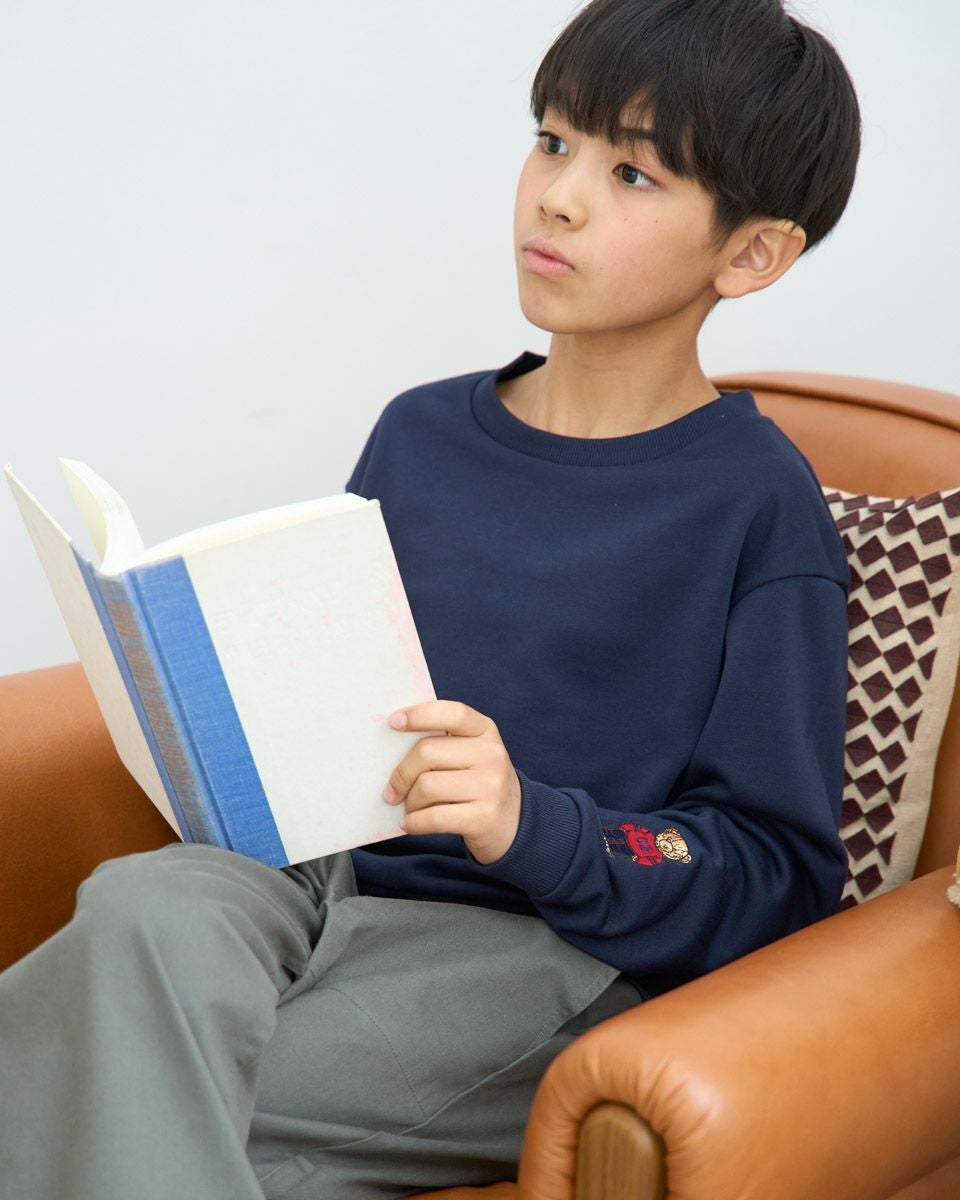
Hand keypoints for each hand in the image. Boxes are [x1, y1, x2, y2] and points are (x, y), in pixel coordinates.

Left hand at [382, 700, 521, 864]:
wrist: (515, 822)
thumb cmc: (478, 783)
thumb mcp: (471, 754)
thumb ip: (442, 742)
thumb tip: (391, 746)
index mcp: (485, 731)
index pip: (453, 713)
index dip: (420, 715)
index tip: (393, 722)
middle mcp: (492, 754)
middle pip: (427, 752)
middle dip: (401, 774)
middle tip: (392, 791)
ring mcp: (491, 786)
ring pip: (427, 786)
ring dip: (409, 802)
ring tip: (409, 809)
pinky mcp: (485, 817)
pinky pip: (434, 818)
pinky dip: (414, 823)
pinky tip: (411, 824)